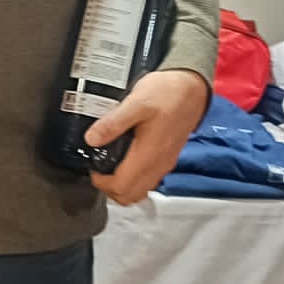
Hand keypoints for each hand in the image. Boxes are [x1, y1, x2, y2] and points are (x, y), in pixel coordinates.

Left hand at [87, 68, 209, 206]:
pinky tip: (123, 156)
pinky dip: (133, 176)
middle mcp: (158, 165)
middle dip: (110, 188)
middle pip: (131, 195)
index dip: (101, 183)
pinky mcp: (167, 156)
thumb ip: (113, 123)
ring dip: (121, 184)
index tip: (92, 168)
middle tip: (97, 169)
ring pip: (140, 189)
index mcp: (149, 156)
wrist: (192, 87)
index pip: (122, 189)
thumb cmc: (167, 93)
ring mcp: (164, 163)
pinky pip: (148, 178)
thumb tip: (91, 139)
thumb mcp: (136, 103)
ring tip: (107, 163)